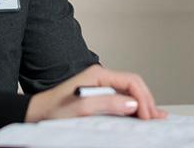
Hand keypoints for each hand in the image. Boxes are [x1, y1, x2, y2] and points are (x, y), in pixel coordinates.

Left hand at [25, 65, 167, 121]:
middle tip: (155, 118)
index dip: (142, 97)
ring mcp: (101, 87)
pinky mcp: (99, 97)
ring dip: (142, 104)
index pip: (130, 81)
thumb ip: (108, 103)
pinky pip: (122, 99)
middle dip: (146, 100)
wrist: (37, 114)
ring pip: (130, 92)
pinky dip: (133, 107)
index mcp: (98, 74)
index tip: (147, 115)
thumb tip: (132, 102)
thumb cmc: (54, 109)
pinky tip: (142, 114)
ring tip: (155, 117)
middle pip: (133, 85)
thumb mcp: (81, 108)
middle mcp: (101, 78)